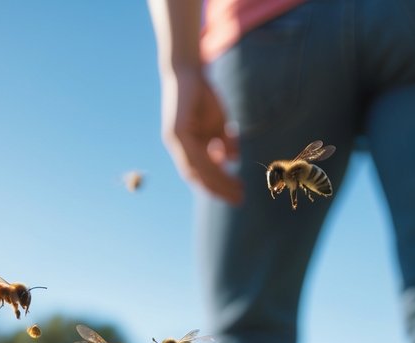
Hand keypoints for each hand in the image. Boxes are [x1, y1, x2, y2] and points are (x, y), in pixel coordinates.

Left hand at [160, 67, 242, 203]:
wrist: (187, 69)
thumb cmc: (202, 94)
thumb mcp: (217, 122)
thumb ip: (223, 142)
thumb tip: (233, 160)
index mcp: (186, 147)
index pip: (201, 174)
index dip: (218, 186)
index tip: (237, 195)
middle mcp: (178, 147)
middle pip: (198, 177)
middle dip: (219, 189)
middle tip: (239, 200)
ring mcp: (175, 141)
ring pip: (196, 170)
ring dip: (217, 181)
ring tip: (237, 189)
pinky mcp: (176, 132)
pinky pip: (194, 155)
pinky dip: (210, 165)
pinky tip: (226, 171)